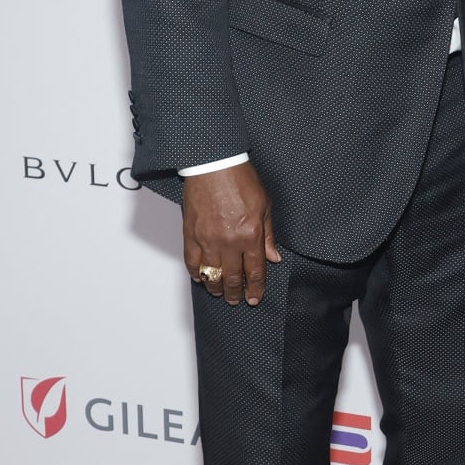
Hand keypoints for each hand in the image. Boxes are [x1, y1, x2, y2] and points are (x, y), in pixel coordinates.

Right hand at [183, 161, 280, 305]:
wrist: (214, 165)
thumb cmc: (240, 180)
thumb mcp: (265, 206)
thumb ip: (268, 236)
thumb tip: (273, 257)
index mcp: (250, 236)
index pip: (254, 272)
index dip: (255, 289)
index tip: (254, 299)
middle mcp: (229, 242)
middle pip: (232, 278)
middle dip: (236, 293)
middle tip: (237, 300)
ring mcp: (208, 240)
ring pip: (212, 275)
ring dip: (216, 287)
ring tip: (219, 293)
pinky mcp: (191, 234)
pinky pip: (192, 262)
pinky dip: (196, 273)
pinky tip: (201, 278)